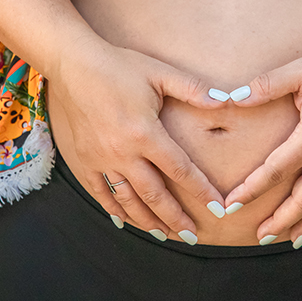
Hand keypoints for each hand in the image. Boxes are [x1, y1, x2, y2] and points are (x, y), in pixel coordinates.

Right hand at [50, 35, 225, 241]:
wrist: (74, 65)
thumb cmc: (120, 66)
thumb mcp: (160, 73)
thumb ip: (194, 89)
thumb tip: (227, 100)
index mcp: (145, 133)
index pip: (180, 170)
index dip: (201, 192)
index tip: (217, 209)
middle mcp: (123, 153)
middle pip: (154, 195)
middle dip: (175, 218)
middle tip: (192, 235)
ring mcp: (101, 159)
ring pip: (128, 200)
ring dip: (148, 221)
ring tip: (165, 235)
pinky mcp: (85, 159)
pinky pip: (101, 192)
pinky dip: (115, 210)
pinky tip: (126, 221)